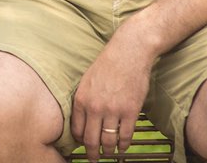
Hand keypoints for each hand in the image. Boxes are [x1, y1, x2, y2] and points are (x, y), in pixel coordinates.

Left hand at [70, 39, 152, 162]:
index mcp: (81, 99)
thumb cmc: (107, 64)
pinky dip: (123, 145)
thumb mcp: (87, 81)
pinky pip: (125, 136)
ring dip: (108, 152)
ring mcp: (113, 111)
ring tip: (109, 155)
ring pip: (108, 141)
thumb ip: (84, 100)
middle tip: (94, 159)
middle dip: (92, 154)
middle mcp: (94, 107)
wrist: (128, 53)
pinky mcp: (130, 111)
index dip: (80, 142)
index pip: (77, 130)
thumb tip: (82, 119)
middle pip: (91, 140)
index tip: (83, 146)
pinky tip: (122, 148)